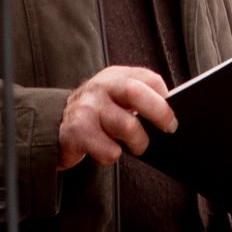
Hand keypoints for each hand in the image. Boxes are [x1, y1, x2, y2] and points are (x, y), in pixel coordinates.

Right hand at [57, 65, 175, 168]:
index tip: (174, 115)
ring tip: (138, 146)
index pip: (148, 79)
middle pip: (136, 93)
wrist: (58, 126)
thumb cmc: (100, 113)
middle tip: (169, 129)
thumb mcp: (117, 96)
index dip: (165, 98)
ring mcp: (87, 108)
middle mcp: (100, 87)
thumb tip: (172, 116)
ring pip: (127, 127)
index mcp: (116, 76)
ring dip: (139, 143)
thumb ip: (140, 97)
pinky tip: (109, 151)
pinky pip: (109, 150)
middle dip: (159, 113)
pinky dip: (114, 155)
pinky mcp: (76, 132)